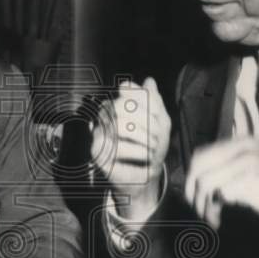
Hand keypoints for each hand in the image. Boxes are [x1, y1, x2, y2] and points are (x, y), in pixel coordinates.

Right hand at [91, 77, 170, 219]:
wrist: (145, 176)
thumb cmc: (150, 147)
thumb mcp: (160, 122)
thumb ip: (155, 101)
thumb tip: (149, 81)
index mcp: (117, 105)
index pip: (128, 91)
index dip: (147, 103)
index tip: (160, 119)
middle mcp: (104, 117)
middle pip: (121, 106)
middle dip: (146, 122)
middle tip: (157, 137)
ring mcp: (98, 134)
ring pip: (120, 125)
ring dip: (143, 138)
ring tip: (152, 149)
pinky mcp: (97, 153)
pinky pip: (118, 147)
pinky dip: (138, 153)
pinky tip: (146, 159)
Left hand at [185, 136, 258, 230]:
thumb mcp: (254, 174)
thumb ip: (230, 172)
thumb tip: (198, 183)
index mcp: (243, 144)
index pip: (202, 154)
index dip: (193, 177)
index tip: (196, 198)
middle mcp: (242, 148)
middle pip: (198, 164)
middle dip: (192, 189)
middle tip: (199, 209)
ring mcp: (245, 162)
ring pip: (203, 180)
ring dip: (201, 205)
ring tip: (211, 218)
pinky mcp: (248, 180)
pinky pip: (215, 194)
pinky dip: (212, 211)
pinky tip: (219, 221)